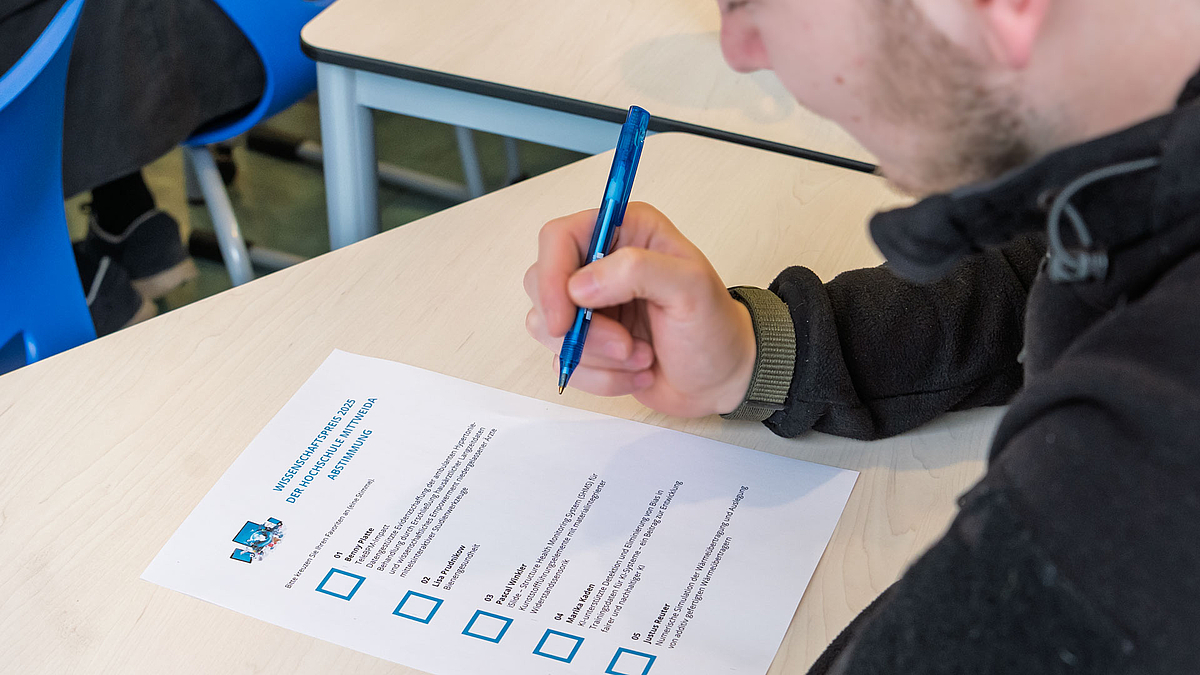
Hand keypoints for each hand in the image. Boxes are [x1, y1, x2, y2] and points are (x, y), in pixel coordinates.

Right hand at [524, 202, 756, 416]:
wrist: (724, 379)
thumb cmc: (715, 327)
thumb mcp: (691, 287)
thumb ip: (637, 271)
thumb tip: (579, 286)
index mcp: (624, 232)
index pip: (558, 238)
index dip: (552, 276)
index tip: (566, 318)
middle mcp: (600, 264)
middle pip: (541, 284)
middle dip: (581, 328)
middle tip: (626, 345)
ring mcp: (589, 306)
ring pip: (547, 329)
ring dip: (598, 356)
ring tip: (642, 357)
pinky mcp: (586, 343)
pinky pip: (564, 362)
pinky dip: (602, 377)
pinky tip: (638, 371)